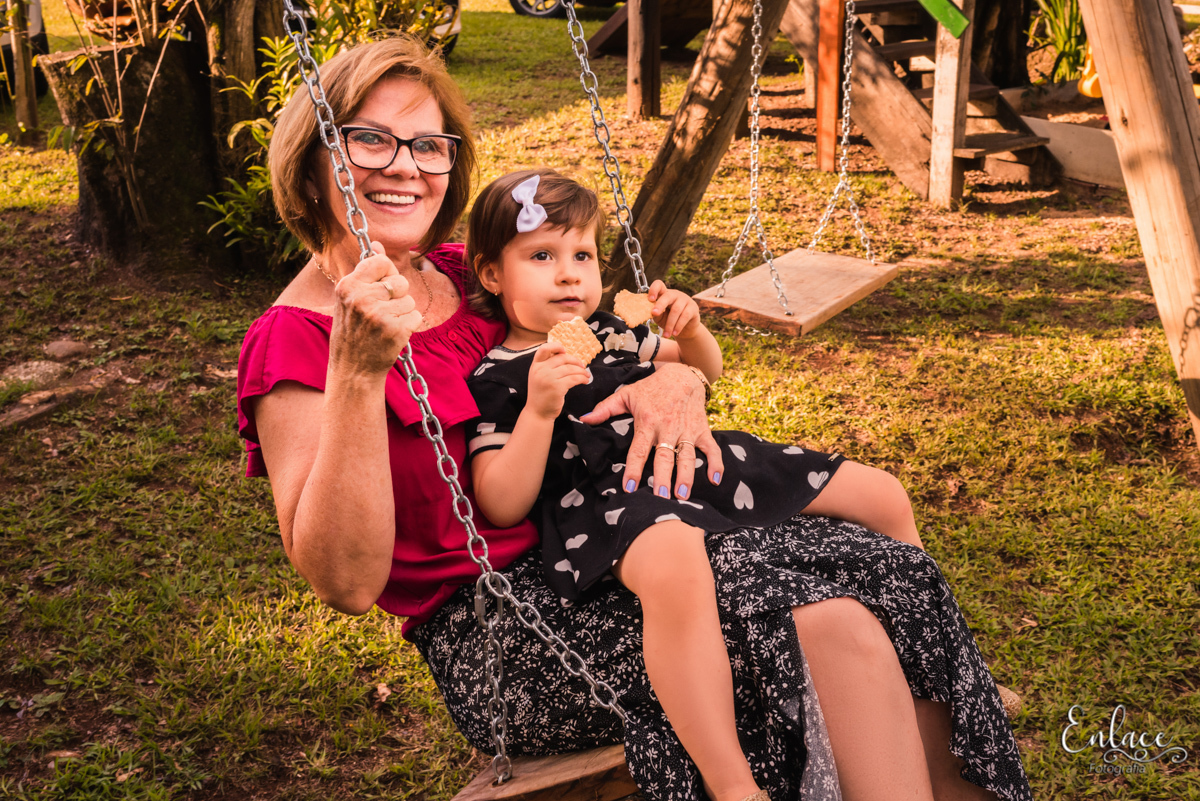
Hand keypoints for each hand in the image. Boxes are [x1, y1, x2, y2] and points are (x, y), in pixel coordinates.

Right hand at [327, 241, 423, 377]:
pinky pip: (416, 316)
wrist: (353, 370)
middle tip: (381, 313)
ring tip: (385, 325)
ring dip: (403, 313)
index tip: (380, 289)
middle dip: (397, 296)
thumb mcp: (350, 299)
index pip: (381, 260)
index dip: (387, 274)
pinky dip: (409, 326)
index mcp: (347, 286)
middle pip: (400, 281)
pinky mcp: (395, 330)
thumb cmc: (353, 332)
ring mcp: (378, 315)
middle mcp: (361, 298)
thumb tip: (378, 244)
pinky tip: (393, 335)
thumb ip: (366, 272)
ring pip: (410, 299)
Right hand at [528, 342, 589, 419]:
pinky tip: (585, 381)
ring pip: (571, 368)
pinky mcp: (557, 387)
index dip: (556, 346)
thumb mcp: (539, 377)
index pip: (544, 348)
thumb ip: (547, 366)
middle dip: (575, 361)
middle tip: (582, 366)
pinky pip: (574, 378)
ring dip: (582, 371)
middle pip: (562, 358)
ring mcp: (548, 378)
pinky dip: (582, 378)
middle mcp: (540, 370)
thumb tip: (565, 356)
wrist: (538, 413)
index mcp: (535, 365)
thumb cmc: (541, 395)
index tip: (564, 351)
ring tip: (586, 375)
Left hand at [581, 363, 723, 498]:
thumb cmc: (651, 388)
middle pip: (665, 457)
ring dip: (686, 476)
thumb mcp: (627, 394)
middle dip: (663, 478)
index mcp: (648, 421)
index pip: (639, 449)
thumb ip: (605, 408)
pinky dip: (716, 464)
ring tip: (683, 495)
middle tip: (660, 498)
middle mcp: (668, 428)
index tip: (629, 487)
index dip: (633, 468)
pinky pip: (712, 448)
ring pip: (688, 456)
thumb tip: (584, 419)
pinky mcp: (702, 430)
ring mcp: (687, 430)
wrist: (682, 374)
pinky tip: (715, 480)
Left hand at [648, 280, 702, 339]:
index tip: (650, 299)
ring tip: (666, 334)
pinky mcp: (693, 307)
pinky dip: (678, 326)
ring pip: (676, 310)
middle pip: (667, 296)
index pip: (659, 285)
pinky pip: (685, 316)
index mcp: (664, 294)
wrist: (684, 330)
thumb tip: (650, 312)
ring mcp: (685, 299)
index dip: (654, 289)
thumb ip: (655, 313)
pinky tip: (674, 333)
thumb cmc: (668, 320)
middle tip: (654, 313)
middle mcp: (675, 294)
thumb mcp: (660, 317)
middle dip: (660, 305)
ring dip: (670, 324)